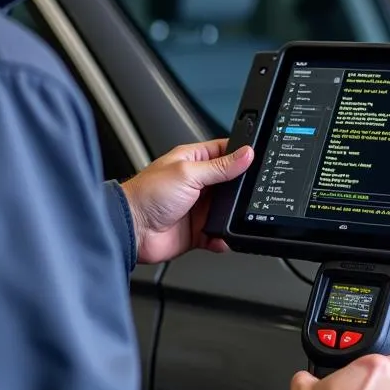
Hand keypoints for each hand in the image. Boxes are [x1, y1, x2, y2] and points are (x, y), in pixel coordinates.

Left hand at [120, 139, 253, 263]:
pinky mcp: (197, 230)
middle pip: (231, 182)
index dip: (241, 154)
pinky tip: (222, 236)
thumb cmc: (147, 195)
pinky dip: (223, 237)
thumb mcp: (188, 173)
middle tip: (251, 193)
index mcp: (194, 161)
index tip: (257, 158)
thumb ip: (220, 166)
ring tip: (236, 216)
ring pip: (227, 210)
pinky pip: (218, 234)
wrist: (132, 230)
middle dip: (241, 189)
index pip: (225, 152)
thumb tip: (245, 154)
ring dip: (233, 215)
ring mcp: (198, 207)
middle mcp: (197, 183)